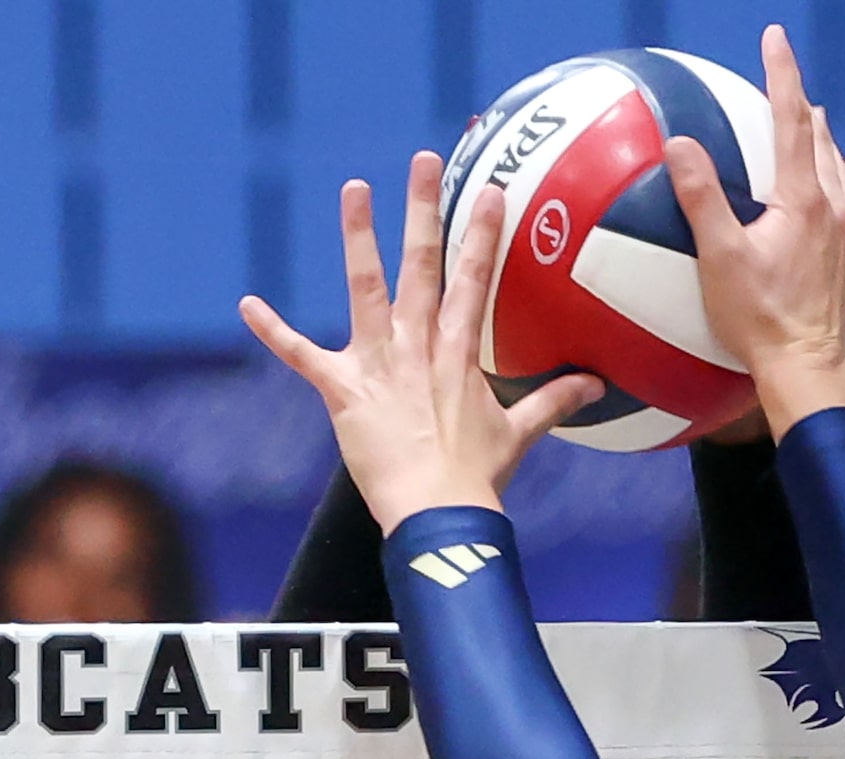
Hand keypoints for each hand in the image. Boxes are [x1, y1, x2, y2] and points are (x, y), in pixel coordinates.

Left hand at [240, 154, 601, 533]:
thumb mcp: (518, 434)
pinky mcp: (344, 392)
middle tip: (424, 159)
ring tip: (355, 189)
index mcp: (459, 354)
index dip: (483, 233)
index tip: (491, 190)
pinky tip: (247, 304)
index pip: (475, 280)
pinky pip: (303, 357)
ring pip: (366, 290)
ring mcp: (379, 366)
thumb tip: (596, 388)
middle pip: (422, 266)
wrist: (438, 513)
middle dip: (424, 209)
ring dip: (359, 238)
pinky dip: (274, 332)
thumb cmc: (477, 478)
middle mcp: (418, 347)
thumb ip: (553, 402)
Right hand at [665, 25, 844, 436]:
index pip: (789, 117)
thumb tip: (678, 144)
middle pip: (819, 138)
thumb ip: (700, 198)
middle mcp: (833, 208)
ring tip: (816, 126)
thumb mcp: (720, 261)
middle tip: (787, 85)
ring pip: (840, 170)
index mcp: (801, 198)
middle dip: (801, 105)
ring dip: (824, 142)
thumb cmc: (760, 323)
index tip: (774, 38)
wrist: (810, 372)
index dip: (781, 72)